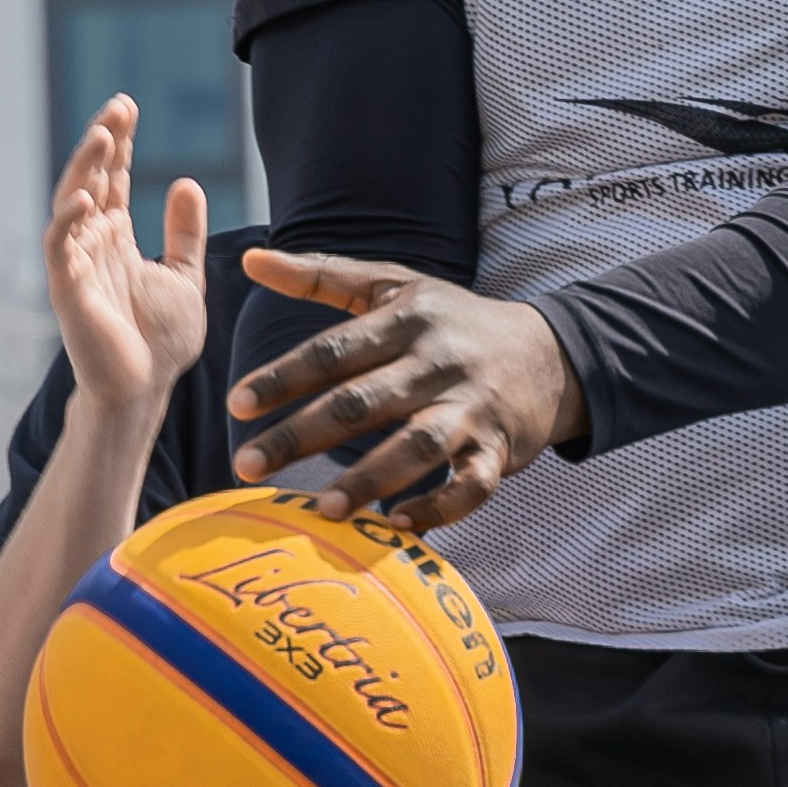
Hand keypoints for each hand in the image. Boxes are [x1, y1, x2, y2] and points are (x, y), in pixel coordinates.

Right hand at [48, 96, 206, 422]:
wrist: (144, 390)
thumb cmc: (159, 341)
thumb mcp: (185, 277)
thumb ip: (183, 234)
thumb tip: (186, 181)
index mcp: (116, 237)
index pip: (113, 177)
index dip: (118, 143)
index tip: (127, 106)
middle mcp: (91, 243)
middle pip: (90, 179)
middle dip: (101, 142)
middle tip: (117, 108)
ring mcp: (76, 264)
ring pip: (70, 203)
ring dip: (83, 168)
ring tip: (102, 135)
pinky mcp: (68, 291)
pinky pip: (59, 249)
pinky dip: (67, 223)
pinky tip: (85, 200)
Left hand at [227, 249, 576, 529]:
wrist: (550, 354)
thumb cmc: (453, 322)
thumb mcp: (394, 287)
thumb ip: (322, 276)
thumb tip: (250, 260)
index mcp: (406, 321)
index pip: (335, 350)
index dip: (285, 376)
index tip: (237, 403)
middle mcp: (437, 363)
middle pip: (362, 402)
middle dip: (302, 434)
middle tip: (247, 464)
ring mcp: (471, 408)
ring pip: (417, 445)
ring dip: (369, 478)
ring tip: (322, 509)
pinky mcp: (500, 450)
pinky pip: (471, 485)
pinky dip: (439, 507)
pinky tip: (398, 525)